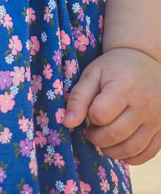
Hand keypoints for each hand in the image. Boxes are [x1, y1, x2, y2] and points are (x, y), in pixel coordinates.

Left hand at [64, 47, 160, 164]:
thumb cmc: (113, 68)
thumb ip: (78, 97)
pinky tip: (120, 147)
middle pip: (115, 135)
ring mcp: (156, 119)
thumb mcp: (92, 74)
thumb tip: (67, 123)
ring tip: (103, 139)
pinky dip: (130, 157)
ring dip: (112, 151)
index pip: (101, 115)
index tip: (90, 111)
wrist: (144, 60)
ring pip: (132, 149)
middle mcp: (144, 105)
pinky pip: (147, 154)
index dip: (90, 116)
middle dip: (97, 138)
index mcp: (125, 87)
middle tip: (91, 131)